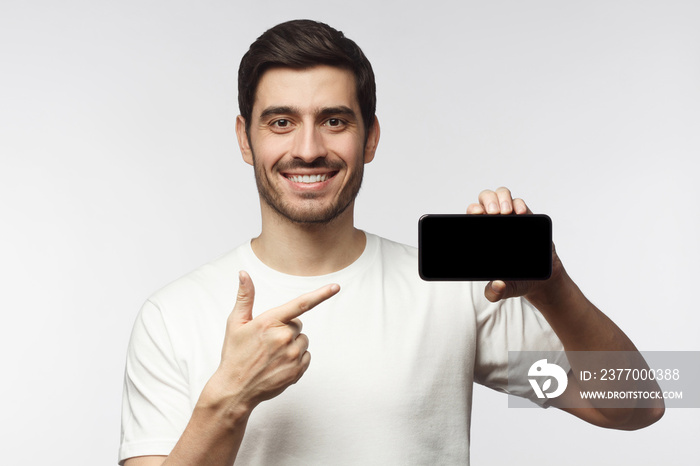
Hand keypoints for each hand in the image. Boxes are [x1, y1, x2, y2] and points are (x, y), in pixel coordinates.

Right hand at [208, 271, 339, 413]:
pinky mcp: (297, 370)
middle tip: (267, 341)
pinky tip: (279, 364)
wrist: (235, 389)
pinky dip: (296, 358)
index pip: (300, 304)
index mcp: (270, 322)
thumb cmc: (235, 354)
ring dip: (292, 344)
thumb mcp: (236, 323)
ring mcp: (292, 355)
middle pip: (298, 324)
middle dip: (286, 328)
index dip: (321, 294)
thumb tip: (243, 274)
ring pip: (303, 340)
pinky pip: (306, 356)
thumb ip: (245, 296)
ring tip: (272, 354)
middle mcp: (284, 337)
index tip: (336, 287)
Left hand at [467, 187, 562, 302]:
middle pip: (484, 200)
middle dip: (487, 201)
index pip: (471, 217)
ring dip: (502, 198)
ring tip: (506, 211)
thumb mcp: (505, 289)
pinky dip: (519, 204)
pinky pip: (519, 203)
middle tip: (492, 213)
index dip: (471, 211)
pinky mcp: (526, 218)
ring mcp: (510, 218)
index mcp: (481, 236)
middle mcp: (493, 223)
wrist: (542, 279)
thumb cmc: (517, 280)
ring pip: (501, 195)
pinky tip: (521, 213)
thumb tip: (496, 286)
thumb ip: (495, 292)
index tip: (476, 214)